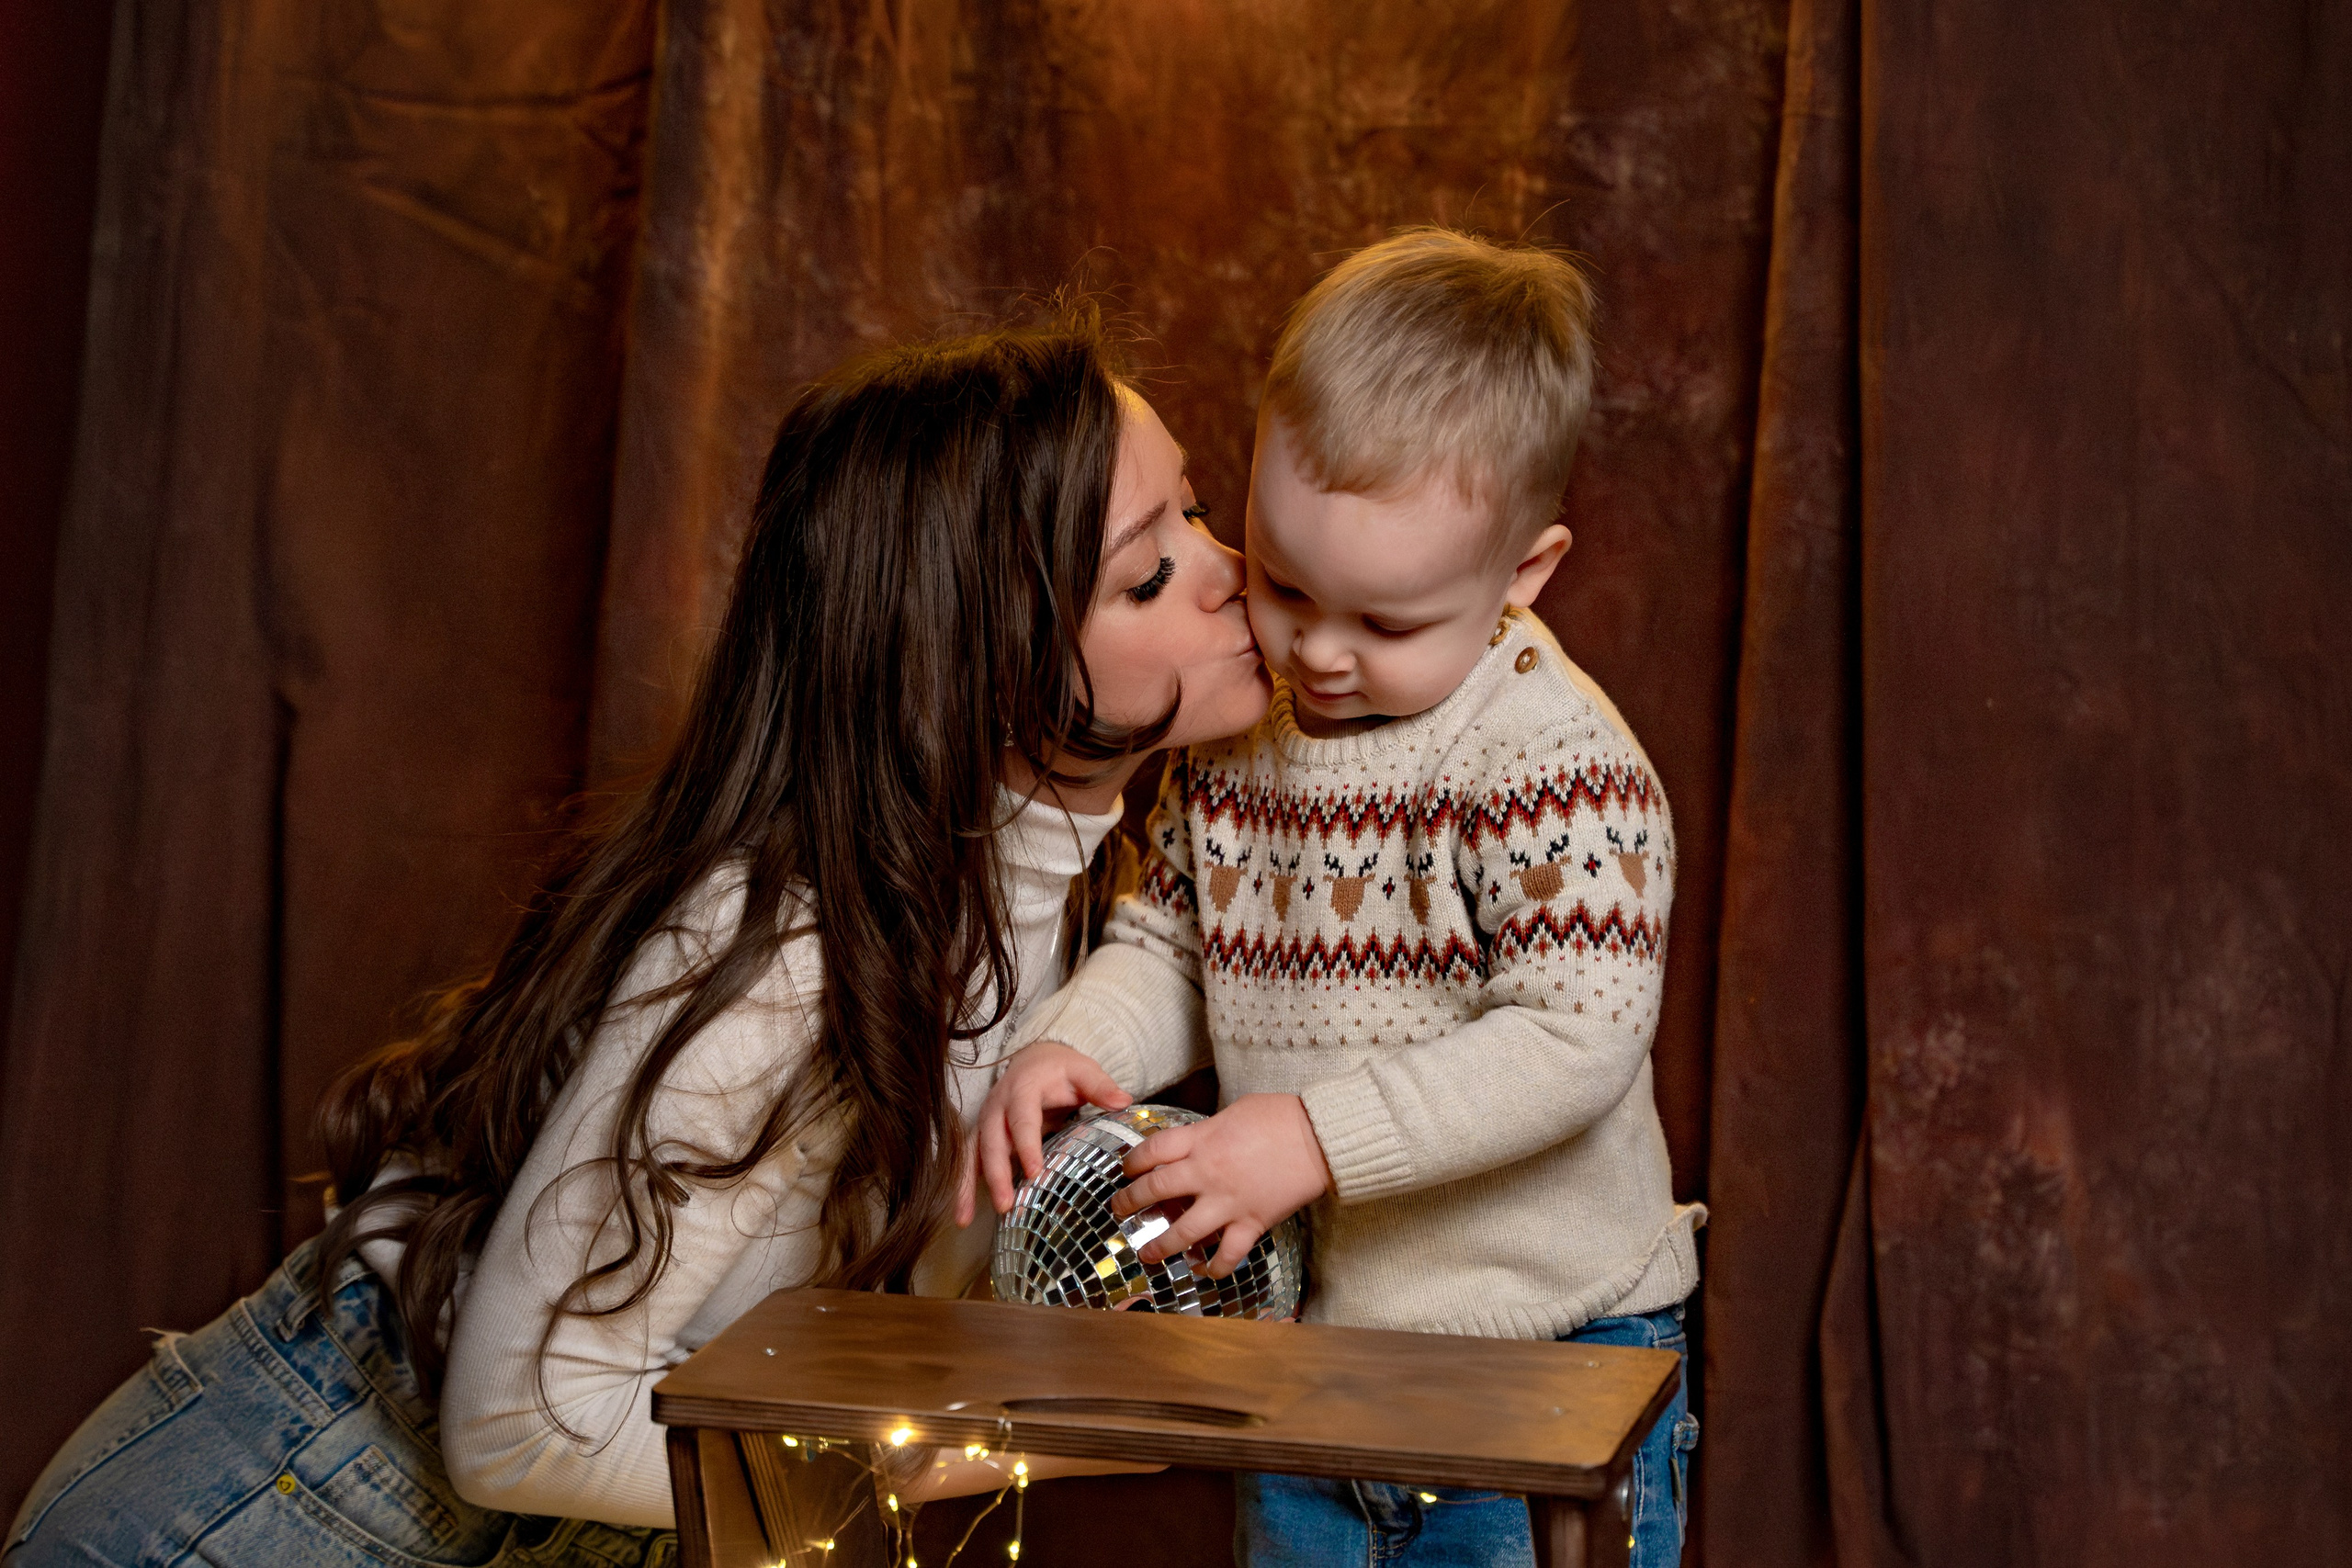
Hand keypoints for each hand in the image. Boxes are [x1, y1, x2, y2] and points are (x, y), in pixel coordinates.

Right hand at [955, 1041, 1131, 1224]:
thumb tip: (1123, 1101)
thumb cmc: (1060, 1069)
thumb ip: (1100, 1086)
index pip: (1023, 1118)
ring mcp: (985, 1121)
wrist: (1033, 1058)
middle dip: (996, 1173)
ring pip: (971, 1153)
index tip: (1034, 1171)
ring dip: (967, 1185)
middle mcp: (997, 1105)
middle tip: (1006, 1204)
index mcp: (1022, 1088)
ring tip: (965, 1218)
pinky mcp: (980, 1135)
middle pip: (992, 1140)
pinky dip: (962, 1187)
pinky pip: (967, 1161)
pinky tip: (962, 1216)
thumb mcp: (1083, 1070)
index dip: (1026, 1144)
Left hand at [1108, 1093, 1332, 1277]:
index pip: (1153, 1151)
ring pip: (1182, 1232)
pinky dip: (1215, 1267)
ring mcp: (1228, 1201)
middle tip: (1119, 1210)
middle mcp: (1207, 1173)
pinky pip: (1228, 1254)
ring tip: (1146, 1253)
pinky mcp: (1251, 1222)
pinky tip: (1204, 1270)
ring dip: (1160, 1245)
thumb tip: (1200, 1140)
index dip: (1133, 1161)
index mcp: (1202, 1139)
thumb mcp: (1236, 1111)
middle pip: (1155, 1190)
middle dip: (1130, 1202)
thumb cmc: (1282, 1115)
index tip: (1126, 1169)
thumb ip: (1210, 1129)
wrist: (1320, 1137)